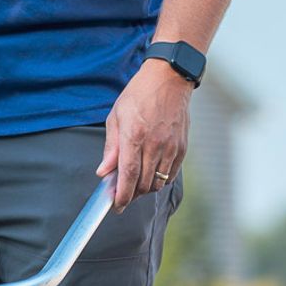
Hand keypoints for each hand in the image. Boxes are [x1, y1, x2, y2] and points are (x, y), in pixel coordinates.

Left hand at [97, 59, 190, 210]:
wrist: (168, 79)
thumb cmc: (138, 95)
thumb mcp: (116, 117)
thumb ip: (111, 147)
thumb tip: (103, 172)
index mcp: (135, 136)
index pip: (129, 175)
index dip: (122, 195)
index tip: (116, 206)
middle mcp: (155, 144)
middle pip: (144, 183)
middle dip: (132, 195)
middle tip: (122, 195)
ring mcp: (171, 146)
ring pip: (158, 182)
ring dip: (146, 189)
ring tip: (135, 185)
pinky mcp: (182, 147)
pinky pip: (171, 174)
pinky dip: (160, 180)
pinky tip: (151, 175)